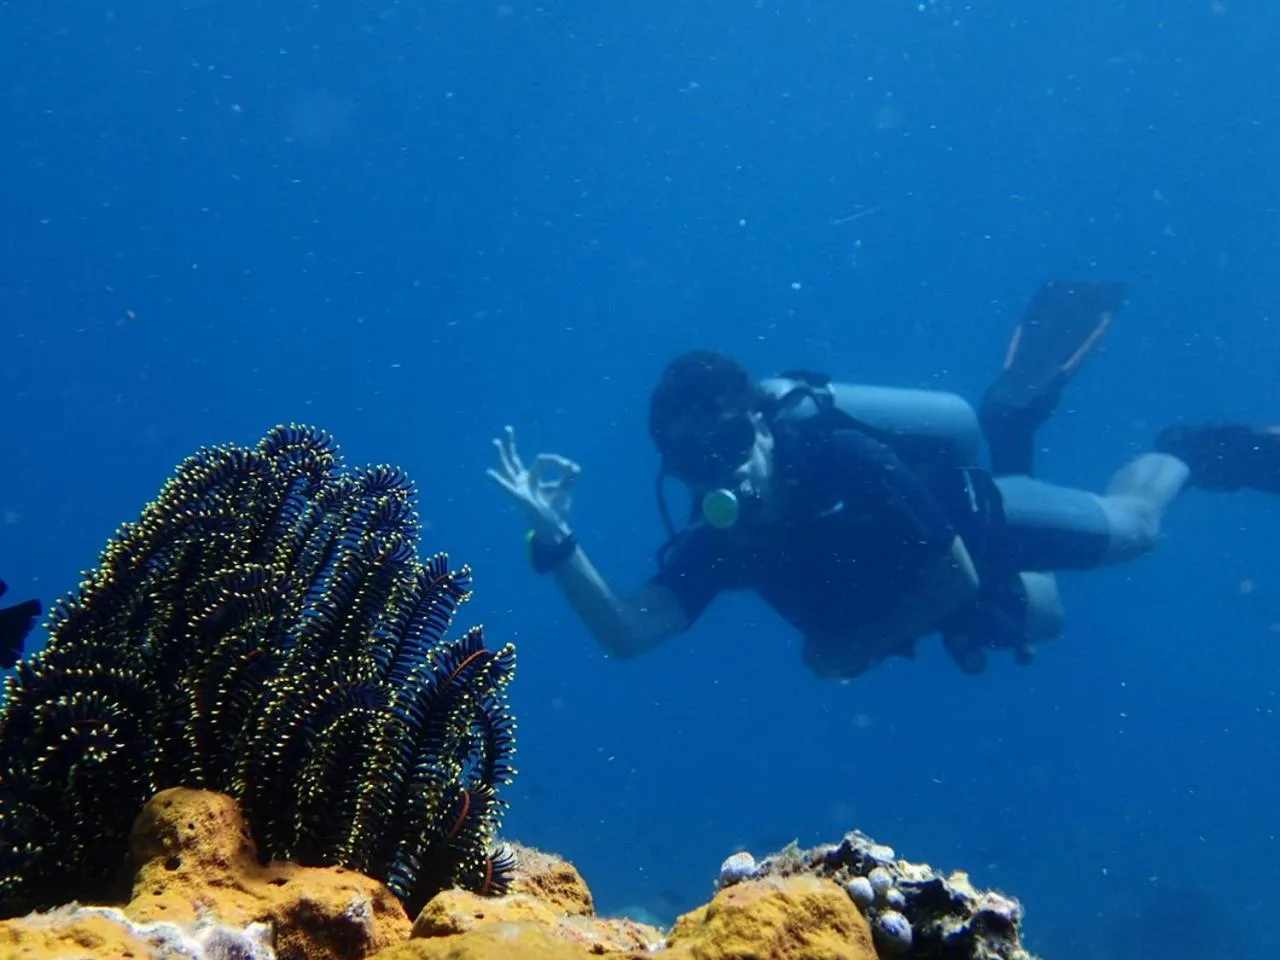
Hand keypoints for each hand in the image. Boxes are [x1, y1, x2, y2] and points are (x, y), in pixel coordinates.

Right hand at [486, 425, 580, 540]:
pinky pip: (508, 489)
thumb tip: (574, 468)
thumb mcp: (565, 489)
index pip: (541, 460)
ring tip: (496, 441)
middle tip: (508, 428)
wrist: (555, 527)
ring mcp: (520, 489)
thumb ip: (569, 477)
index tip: (571, 468)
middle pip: (513, 460)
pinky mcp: (520, 498)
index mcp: (533, 478)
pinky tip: (489, 473)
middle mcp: (523, 481)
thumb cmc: (557, 508)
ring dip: (502, 455)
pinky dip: (498, 482)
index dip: (557, 462)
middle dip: (511, 444)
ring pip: (508, 469)